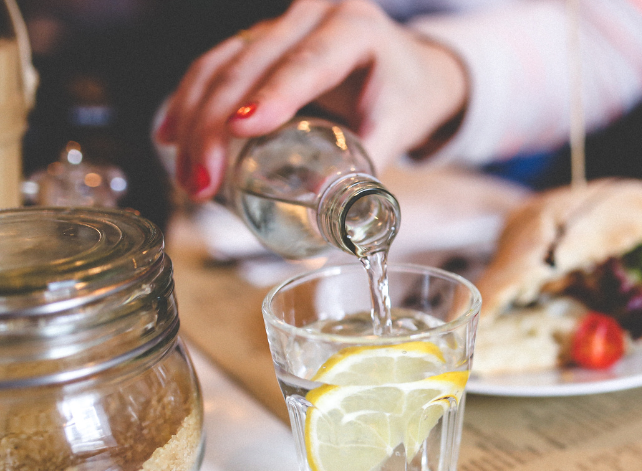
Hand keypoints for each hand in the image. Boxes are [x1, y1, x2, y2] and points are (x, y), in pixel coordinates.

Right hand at [156, 0, 467, 199]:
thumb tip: (334, 218)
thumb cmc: (406, 97)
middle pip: (251, 63)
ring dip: (194, 120)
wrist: (409, 69)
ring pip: (222, 63)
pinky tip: (171, 136)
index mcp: (355, 27)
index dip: (273, 95)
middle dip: (216, 125)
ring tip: (189, 177)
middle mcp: (314, 14)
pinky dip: (190, 102)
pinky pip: (215, 65)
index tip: (241, 130)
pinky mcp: (259, 39)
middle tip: (203, 181)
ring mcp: (281, 23)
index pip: (309, 61)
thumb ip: (369, 167)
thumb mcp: (398, 127)